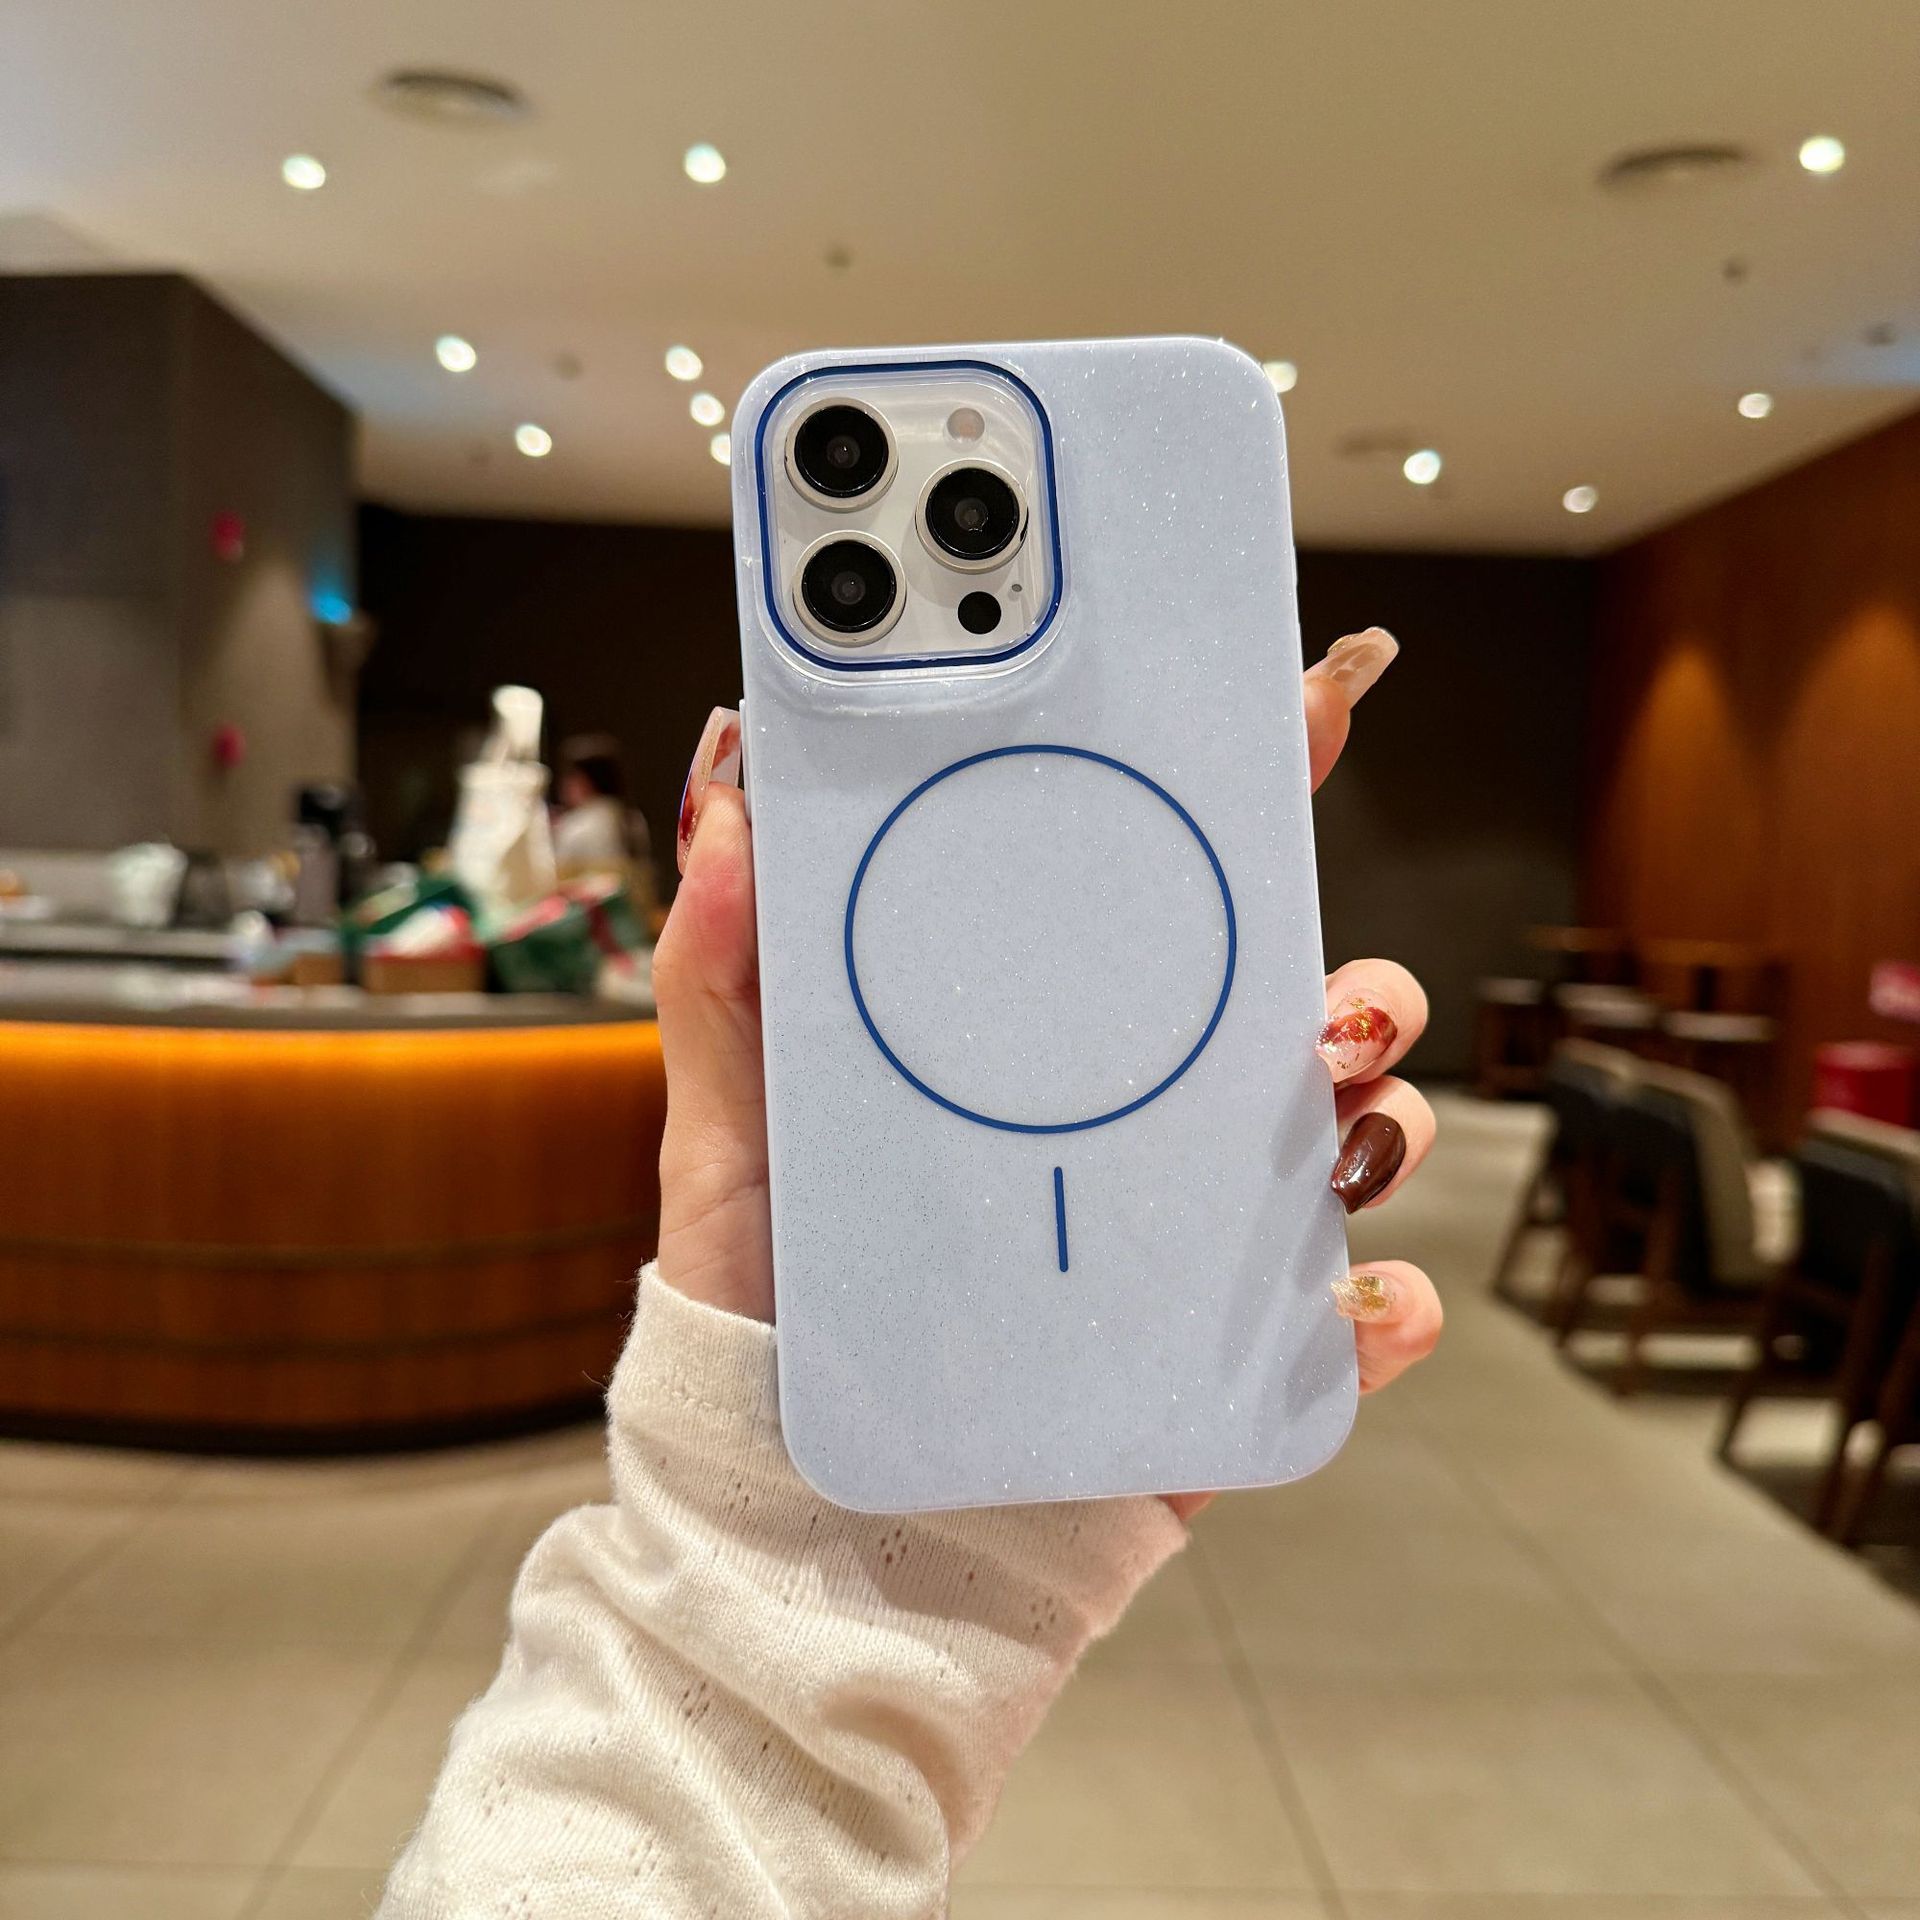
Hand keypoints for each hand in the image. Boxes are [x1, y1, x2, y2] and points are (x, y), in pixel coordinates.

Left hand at [652, 627, 1441, 1504]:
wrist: (809, 1524)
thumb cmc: (772, 1315)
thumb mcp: (730, 1134)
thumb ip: (723, 973)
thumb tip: (726, 799)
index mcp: (1037, 1045)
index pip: (1150, 903)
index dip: (1236, 796)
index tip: (1299, 709)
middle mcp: (1130, 1122)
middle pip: (1291, 1006)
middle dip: (1351, 975)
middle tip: (1322, 996)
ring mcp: (1188, 1240)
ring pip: (1349, 1137)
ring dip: (1380, 1115)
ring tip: (1328, 1130)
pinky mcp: (1219, 1361)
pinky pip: (1344, 1321)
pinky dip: (1376, 1308)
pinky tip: (1345, 1304)